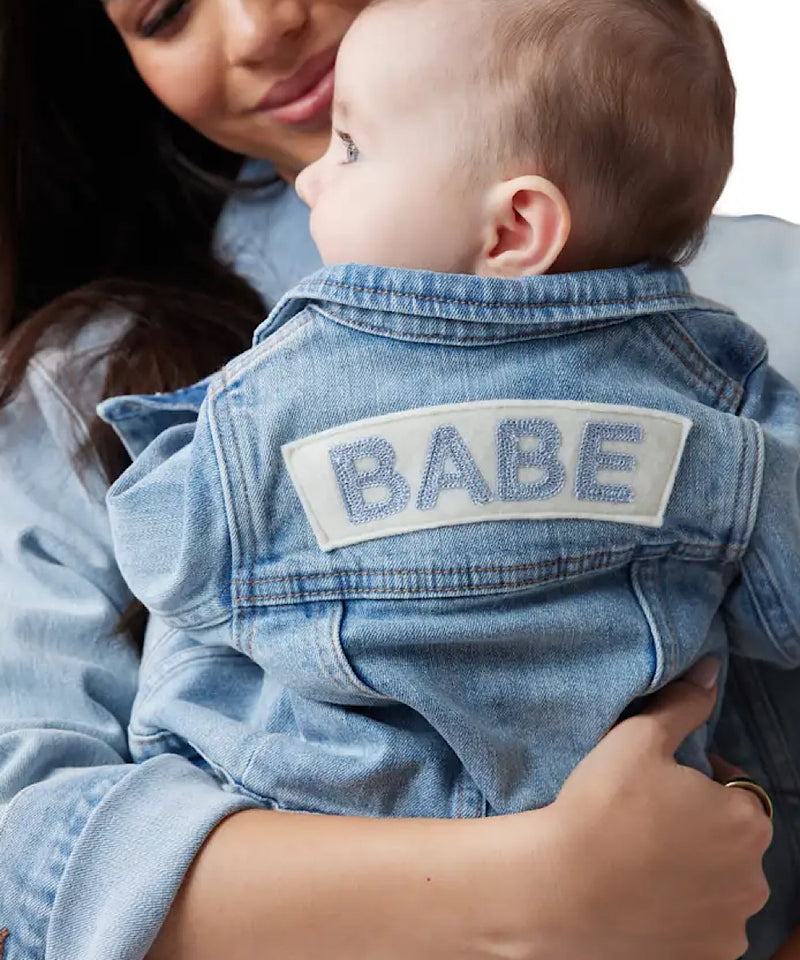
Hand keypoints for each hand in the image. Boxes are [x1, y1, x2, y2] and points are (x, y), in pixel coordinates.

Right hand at [478, 660, 771, 959]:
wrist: (557, 890)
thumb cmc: (599, 807)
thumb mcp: (638, 737)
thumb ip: (683, 704)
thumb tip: (713, 671)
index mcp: (745, 822)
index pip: (735, 793)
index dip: (699, 784)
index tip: (659, 785)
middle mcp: (753, 880)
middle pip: (731, 842)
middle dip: (700, 828)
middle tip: (645, 818)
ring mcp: (729, 926)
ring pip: (718, 886)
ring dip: (694, 872)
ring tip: (639, 858)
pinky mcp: (704, 958)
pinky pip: (702, 925)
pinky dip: (682, 912)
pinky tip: (641, 895)